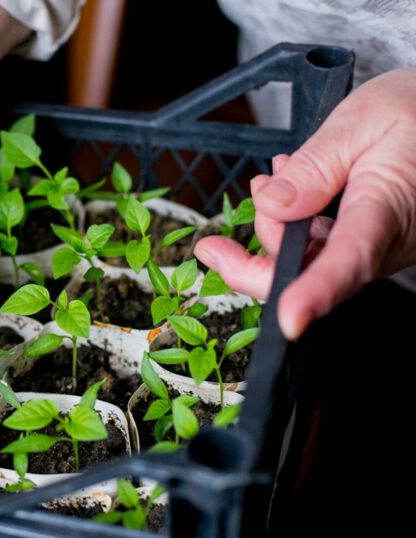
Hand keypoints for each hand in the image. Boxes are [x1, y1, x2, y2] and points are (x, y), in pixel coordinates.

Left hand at [195, 68, 415, 338]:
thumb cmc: (412, 114)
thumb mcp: (361, 122)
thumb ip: (315, 166)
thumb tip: (273, 205)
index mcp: (389, 209)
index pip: (350, 258)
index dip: (315, 292)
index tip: (289, 318)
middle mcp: (385, 242)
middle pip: (311, 272)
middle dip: (261, 249)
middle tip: (244, 207)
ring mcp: (375, 249)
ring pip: (308, 262)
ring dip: (277, 225)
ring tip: (278, 174)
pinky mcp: (365, 246)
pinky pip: (317, 249)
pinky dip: (292, 224)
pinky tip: (291, 188)